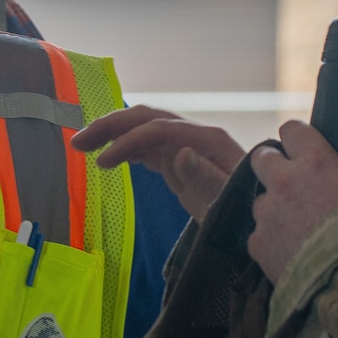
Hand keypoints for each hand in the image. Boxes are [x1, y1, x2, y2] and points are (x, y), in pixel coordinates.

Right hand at [74, 107, 244, 218]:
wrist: (261, 219)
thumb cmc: (248, 211)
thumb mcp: (229, 201)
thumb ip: (207, 177)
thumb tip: (182, 153)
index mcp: (209, 140)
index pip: (159, 129)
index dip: (129, 142)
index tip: (102, 163)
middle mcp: (196, 136)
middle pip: (147, 119)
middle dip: (111, 126)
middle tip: (77, 141)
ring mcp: (188, 147)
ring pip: (144, 130)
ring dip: (112, 134)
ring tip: (81, 146)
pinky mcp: (182, 161)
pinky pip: (150, 148)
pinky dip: (126, 149)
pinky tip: (108, 157)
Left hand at [248, 122, 337, 282]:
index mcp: (316, 163)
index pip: (292, 129)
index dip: (299, 136)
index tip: (307, 145)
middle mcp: (284, 184)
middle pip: (263, 157)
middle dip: (276, 164)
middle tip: (297, 179)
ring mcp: (268, 216)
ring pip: (260, 199)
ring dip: (274, 205)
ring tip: (298, 221)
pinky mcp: (259, 246)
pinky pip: (257, 235)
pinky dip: (271, 240)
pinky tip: (292, 250)